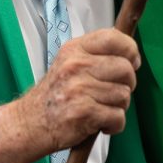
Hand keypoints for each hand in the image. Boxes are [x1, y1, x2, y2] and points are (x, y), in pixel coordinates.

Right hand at [0, 28, 139, 162]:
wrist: (30, 123)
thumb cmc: (55, 95)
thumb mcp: (70, 63)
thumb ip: (97, 55)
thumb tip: (132, 56)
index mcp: (75, 49)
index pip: (114, 38)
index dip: (130, 50)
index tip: (132, 62)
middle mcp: (76, 66)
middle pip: (125, 69)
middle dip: (127, 84)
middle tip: (113, 92)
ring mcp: (79, 89)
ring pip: (124, 95)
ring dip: (118, 107)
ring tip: (101, 108)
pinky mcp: (84, 113)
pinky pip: (118, 117)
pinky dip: (114, 125)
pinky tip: (100, 123)